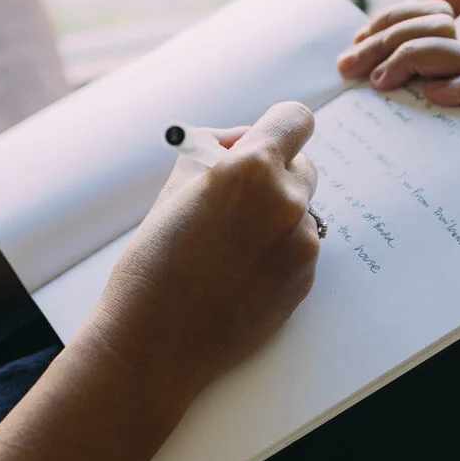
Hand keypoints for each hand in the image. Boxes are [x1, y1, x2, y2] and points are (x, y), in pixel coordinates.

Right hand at [83, 102, 320, 408]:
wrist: (156, 341)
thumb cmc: (154, 262)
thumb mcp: (176, 186)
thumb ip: (216, 153)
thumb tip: (240, 140)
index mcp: (252, 169)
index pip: (295, 119)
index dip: (277, 126)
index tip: (264, 138)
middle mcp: (287, 203)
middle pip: (302, 164)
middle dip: (273, 172)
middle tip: (233, 195)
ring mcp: (301, 246)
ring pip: (299, 210)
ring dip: (273, 216)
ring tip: (225, 245)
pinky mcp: (305, 281)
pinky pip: (297, 248)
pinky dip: (275, 251)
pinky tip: (236, 272)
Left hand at [337, 0, 459, 126]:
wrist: (371, 182)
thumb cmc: (371, 123)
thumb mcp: (374, 73)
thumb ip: (397, 31)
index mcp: (436, 49)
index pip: (434, 9)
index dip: (394, 17)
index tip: (357, 40)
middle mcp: (457, 69)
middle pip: (442, 25)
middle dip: (391, 40)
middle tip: (351, 68)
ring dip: (414, 59)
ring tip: (380, 84)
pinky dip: (455, 87)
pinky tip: (428, 93)